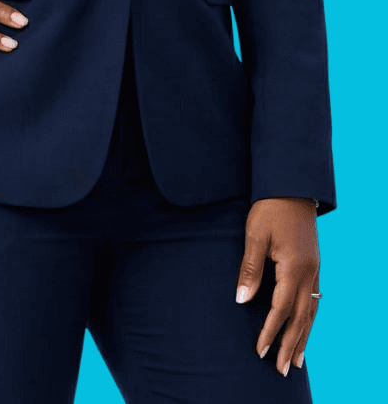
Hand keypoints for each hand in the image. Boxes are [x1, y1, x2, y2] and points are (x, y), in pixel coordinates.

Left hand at [236, 197, 320, 375]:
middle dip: (291, 344)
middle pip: (301, 317)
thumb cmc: (269, 208)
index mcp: (294, 267)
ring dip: (304, 337)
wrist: (291, 186)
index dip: (270, 331)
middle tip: (283, 370)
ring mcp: (315, 269)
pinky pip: (315, 299)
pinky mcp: (314, 264)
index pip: (281, 308)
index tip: (261, 352)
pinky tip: (306, 327)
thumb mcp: (254, 235)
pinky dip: (310, 319)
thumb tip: (242, 300)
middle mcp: (309, 272)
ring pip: (311, 310)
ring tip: (297, 361)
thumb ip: (249, 269)